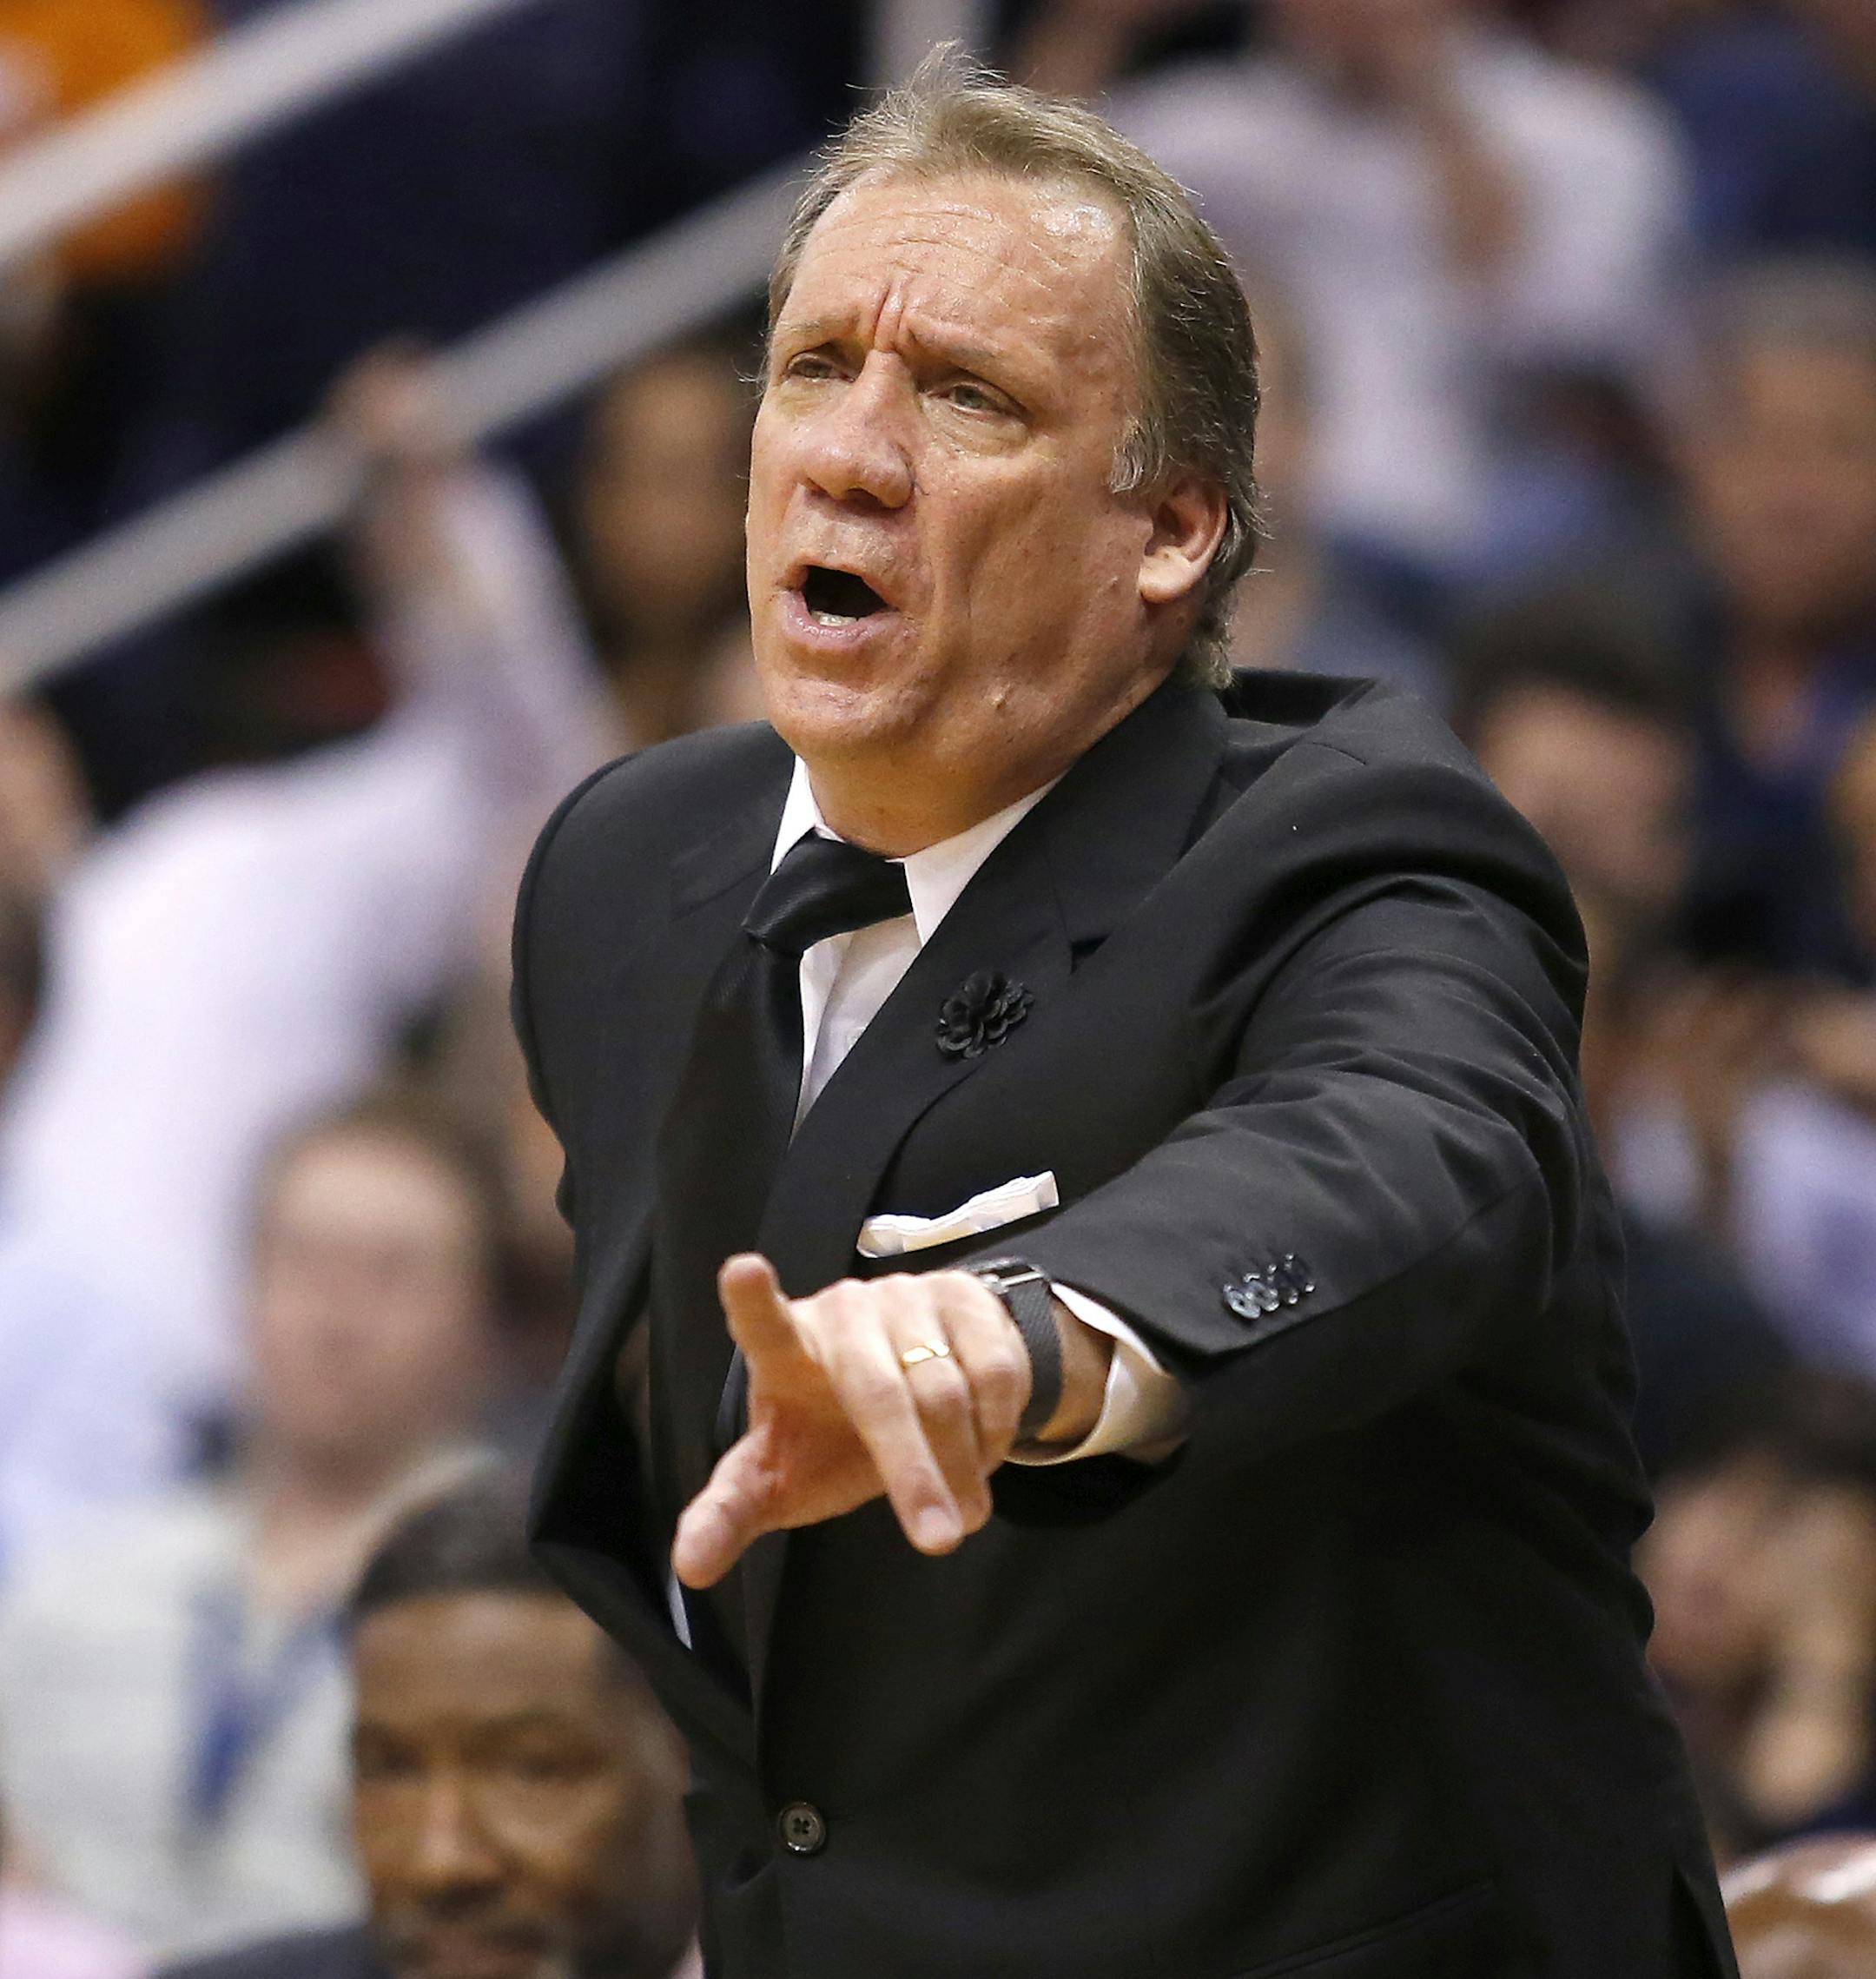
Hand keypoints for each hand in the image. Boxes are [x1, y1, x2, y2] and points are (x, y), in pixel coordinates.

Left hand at [671, 1256, 1049, 1589]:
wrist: (915, 1388)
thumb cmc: (826, 1437)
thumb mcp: (778, 1478)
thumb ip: (732, 1513)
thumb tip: (688, 1569)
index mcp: (783, 1351)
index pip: (760, 1323)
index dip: (752, 1300)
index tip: (741, 1271)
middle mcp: (841, 1311)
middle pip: (878, 1393)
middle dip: (912, 1472)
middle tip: (939, 1541)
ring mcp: (905, 1296)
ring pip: (944, 1388)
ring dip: (962, 1466)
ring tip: (962, 1515)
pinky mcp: (963, 1296)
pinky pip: (993, 1372)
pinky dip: (996, 1429)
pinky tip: (984, 1455)